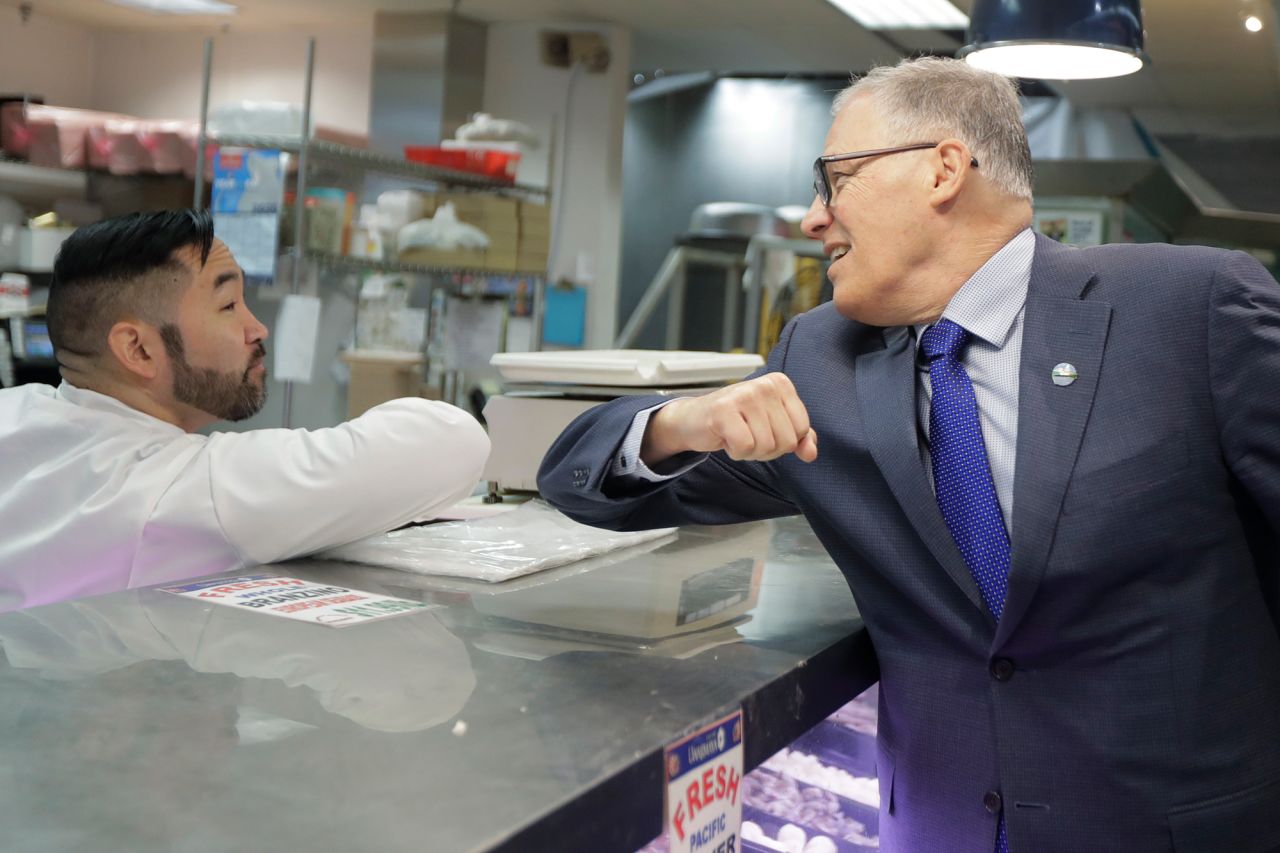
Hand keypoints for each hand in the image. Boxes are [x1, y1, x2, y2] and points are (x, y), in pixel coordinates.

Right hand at [641, 373, 817, 465]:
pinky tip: (726, 438)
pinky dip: (735, 452)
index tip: (763, 430)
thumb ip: (799, 437)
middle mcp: (765, 385)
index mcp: (781, 384)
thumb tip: (811, 453)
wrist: (694, 419)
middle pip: (786, 441)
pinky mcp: (724, 410)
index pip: (802, 430)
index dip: (783, 440)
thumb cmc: (737, 421)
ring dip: (750, 451)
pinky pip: (745, 447)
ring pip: (766, 446)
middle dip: (766, 449)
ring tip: (736, 435)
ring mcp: (744, 395)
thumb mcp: (773, 425)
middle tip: (747, 434)